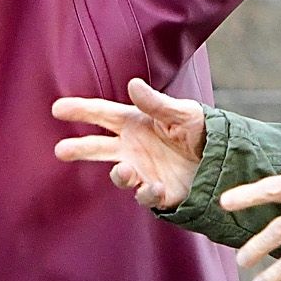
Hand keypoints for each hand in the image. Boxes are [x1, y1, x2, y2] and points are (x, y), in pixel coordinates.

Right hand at [52, 79, 208, 209]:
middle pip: (99, 148)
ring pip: (120, 175)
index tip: (57, 109)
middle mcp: (133, 148)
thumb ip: (156, 103)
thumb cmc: (201, 128)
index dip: (80, 111)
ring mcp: (143, 171)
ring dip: (120, 175)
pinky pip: (146, 196)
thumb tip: (132, 85)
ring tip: (124, 170)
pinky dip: (148, 192)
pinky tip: (154, 186)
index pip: (102, 115)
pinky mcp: (158, 192)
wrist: (223, 156)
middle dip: (79, 150)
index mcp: (135, 123)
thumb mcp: (182, 112)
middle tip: (60, 151)